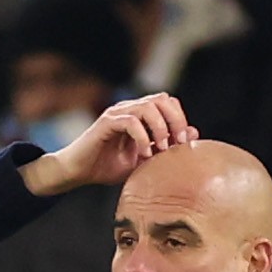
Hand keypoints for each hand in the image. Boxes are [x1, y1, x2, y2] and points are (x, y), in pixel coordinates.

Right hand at [20, 93, 195, 197]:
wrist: (77, 172)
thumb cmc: (107, 167)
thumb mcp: (142, 161)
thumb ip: (164, 148)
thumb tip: (194, 135)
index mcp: (139, 114)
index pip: (169, 103)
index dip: (180, 119)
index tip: (184, 143)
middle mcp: (129, 109)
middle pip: (163, 98)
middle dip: (176, 120)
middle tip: (178, 143)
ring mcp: (118, 113)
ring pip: (149, 106)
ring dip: (160, 128)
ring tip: (161, 149)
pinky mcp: (106, 122)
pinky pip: (131, 122)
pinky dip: (142, 137)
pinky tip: (144, 154)